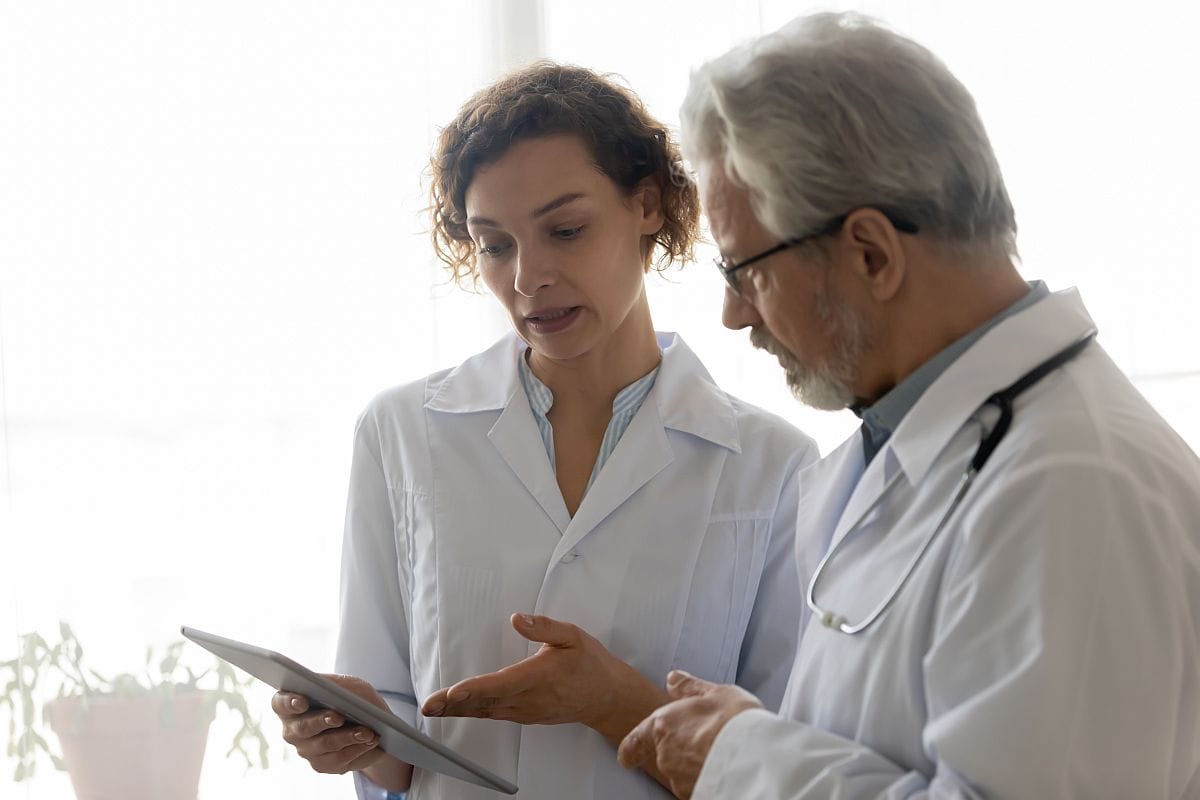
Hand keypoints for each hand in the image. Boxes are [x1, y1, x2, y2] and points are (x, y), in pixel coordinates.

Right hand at [271, 674, 385, 774]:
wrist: (374, 725)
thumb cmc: (355, 699)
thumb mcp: (350, 685)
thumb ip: (336, 685)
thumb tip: (328, 689)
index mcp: (293, 703)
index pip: (280, 703)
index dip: (289, 702)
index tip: (302, 701)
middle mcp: (293, 729)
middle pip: (302, 728)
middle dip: (322, 721)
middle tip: (339, 717)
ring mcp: (306, 749)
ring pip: (324, 745)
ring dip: (347, 737)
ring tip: (367, 731)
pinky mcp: (321, 765)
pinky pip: (338, 759)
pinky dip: (357, 749)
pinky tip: (370, 741)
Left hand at [421, 613, 666, 741]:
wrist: (606, 697)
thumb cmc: (589, 663)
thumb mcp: (573, 636)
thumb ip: (544, 627)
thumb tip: (516, 618)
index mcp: (540, 677)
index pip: (502, 684)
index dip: (476, 689)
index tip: (453, 692)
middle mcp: (530, 699)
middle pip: (486, 703)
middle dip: (454, 704)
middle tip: (428, 705)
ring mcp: (527, 711)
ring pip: (487, 712)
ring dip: (458, 710)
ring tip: (433, 708)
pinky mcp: (525, 716)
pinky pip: (494, 715)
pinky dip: (473, 712)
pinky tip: (457, 709)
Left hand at [617, 670, 761, 799]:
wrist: (755, 757)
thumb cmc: (735, 723)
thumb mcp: (715, 692)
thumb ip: (689, 688)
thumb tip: (674, 680)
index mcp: (664, 725)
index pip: (635, 741)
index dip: (631, 749)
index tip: (626, 756)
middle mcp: (666, 755)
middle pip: (667, 755)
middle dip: (683, 750)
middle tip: (707, 741)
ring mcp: (680, 779)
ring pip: (683, 773)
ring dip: (697, 765)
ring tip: (722, 755)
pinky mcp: (695, 795)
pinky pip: (698, 785)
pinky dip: (707, 779)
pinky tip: (725, 771)